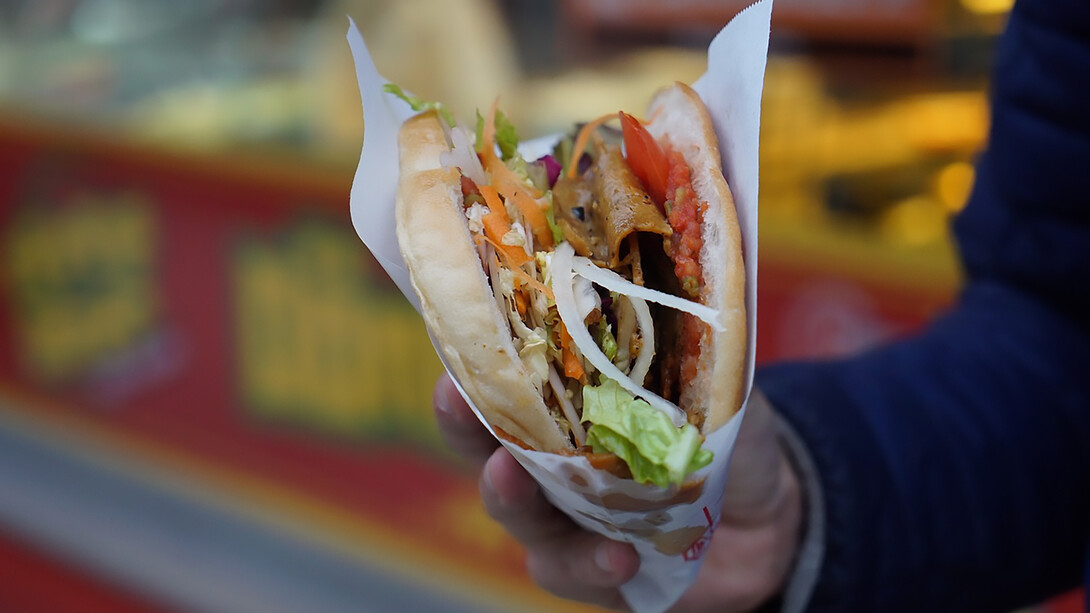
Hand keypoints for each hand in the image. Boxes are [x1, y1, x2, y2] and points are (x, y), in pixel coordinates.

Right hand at [433, 373, 802, 611]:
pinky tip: (619, 557)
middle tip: (457, 402)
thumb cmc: (725, 440)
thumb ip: (690, 358)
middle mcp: (555, 467)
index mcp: (570, 413)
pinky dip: (589, 565)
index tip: (455, 349)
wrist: (770, 519)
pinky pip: (574, 573)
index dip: (473, 371)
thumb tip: (681, 302)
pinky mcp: (595, 575)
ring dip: (511, 498)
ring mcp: (570, 524)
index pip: (506, 388)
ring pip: (520, 517)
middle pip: (488, 448)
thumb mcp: (715, 390)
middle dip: (467, 429)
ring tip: (511, 477)